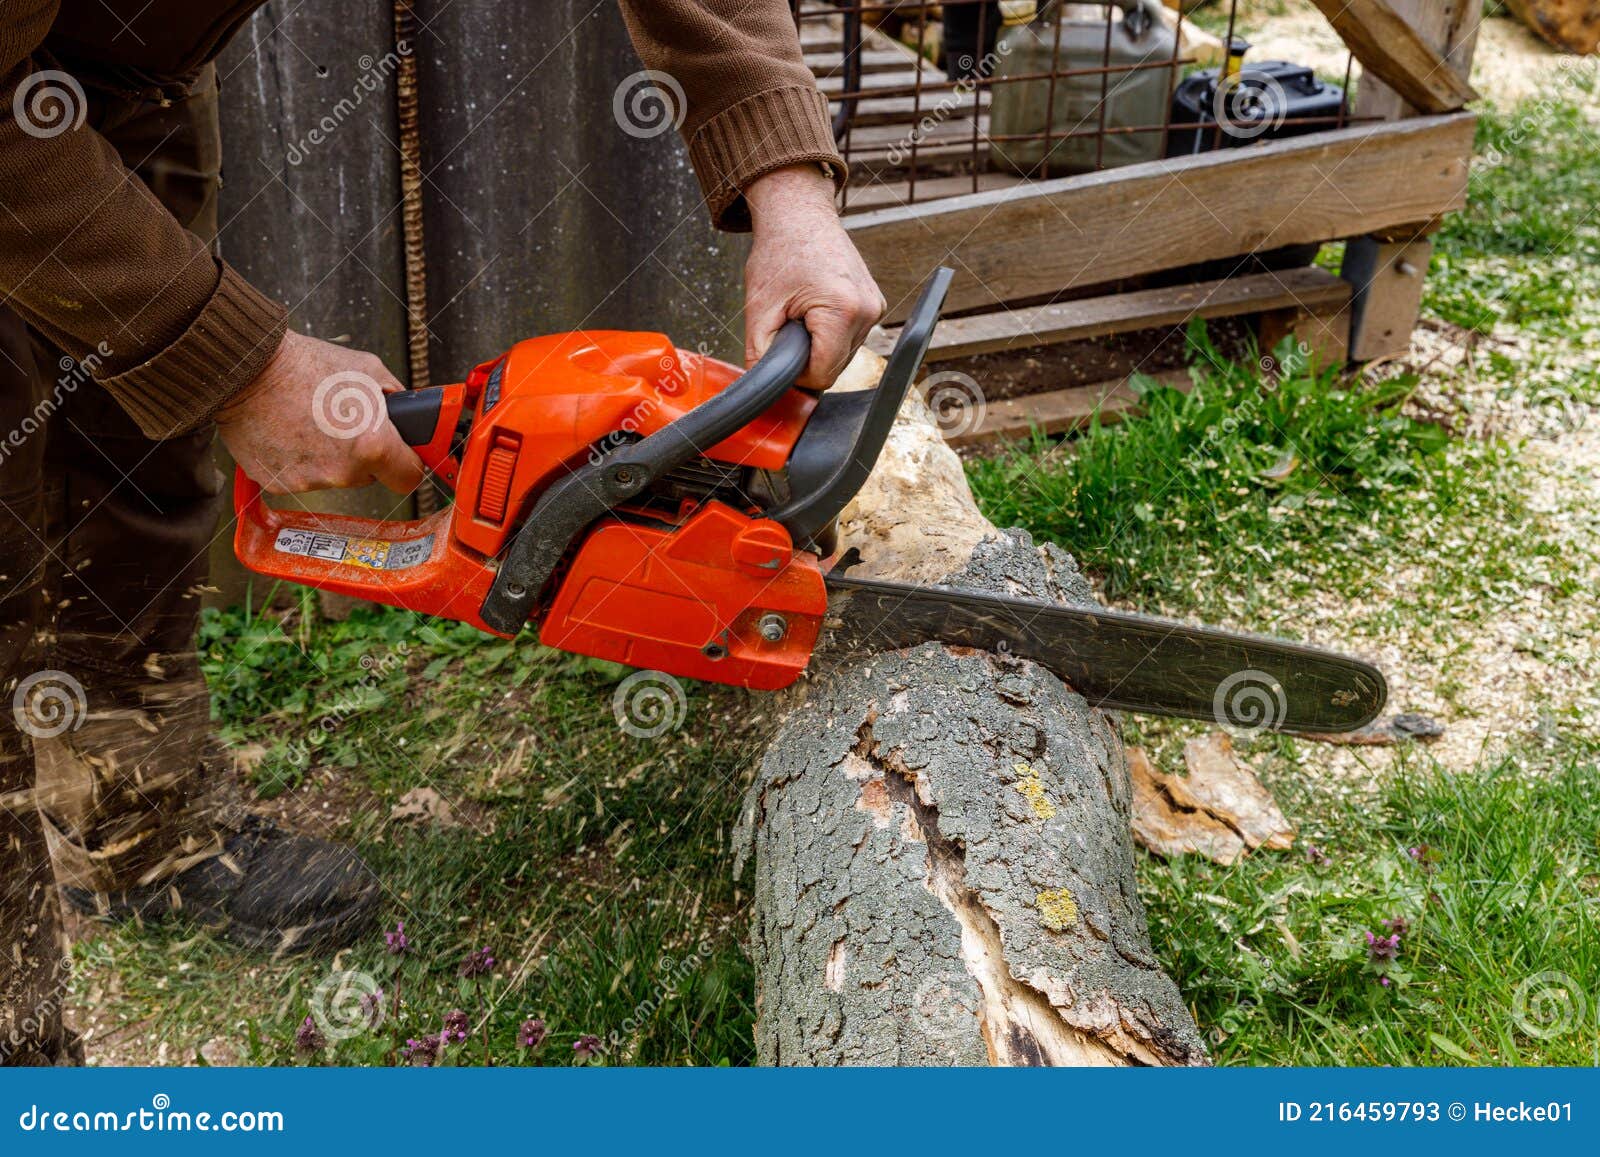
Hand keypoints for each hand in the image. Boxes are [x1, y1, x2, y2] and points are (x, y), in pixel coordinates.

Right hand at [215, 331, 425, 495]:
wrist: (248, 369)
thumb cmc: (305, 365)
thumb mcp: (368, 369)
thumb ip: (396, 396)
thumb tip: (407, 411)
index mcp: (372, 446)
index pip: (407, 478)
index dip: (406, 463)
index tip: (400, 455)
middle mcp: (342, 472)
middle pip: (369, 476)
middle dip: (364, 454)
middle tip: (343, 424)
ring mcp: (309, 481)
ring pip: (335, 476)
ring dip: (329, 457)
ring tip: (311, 421)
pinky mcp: (279, 484)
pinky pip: (301, 476)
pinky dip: (299, 460)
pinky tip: (290, 432)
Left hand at [743, 164, 885, 389]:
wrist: (799, 213)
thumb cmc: (780, 250)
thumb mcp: (759, 308)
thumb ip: (760, 354)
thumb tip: (763, 389)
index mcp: (842, 310)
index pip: (822, 375)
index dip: (796, 375)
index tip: (780, 354)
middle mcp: (868, 310)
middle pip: (836, 368)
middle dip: (808, 358)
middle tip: (787, 326)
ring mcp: (876, 307)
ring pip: (844, 355)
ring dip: (819, 345)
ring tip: (801, 313)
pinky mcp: (875, 304)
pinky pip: (850, 337)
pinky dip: (830, 333)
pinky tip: (814, 309)